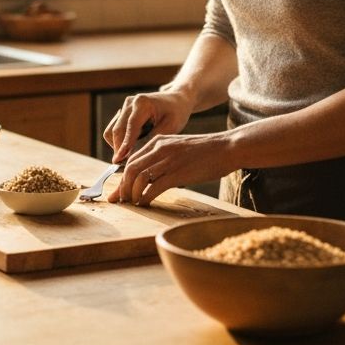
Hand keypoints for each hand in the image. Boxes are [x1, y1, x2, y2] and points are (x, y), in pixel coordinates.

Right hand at [102, 90, 193, 162]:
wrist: (176, 100)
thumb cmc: (176, 113)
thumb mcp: (170, 127)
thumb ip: (152, 140)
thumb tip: (134, 155)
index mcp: (143, 103)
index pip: (130, 127)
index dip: (124, 145)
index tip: (119, 161)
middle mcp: (130, 103)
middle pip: (116, 130)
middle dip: (119, 149)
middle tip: (126, 166)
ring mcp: (125, 106)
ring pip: (111, 131)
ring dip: (117, 146)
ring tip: (131, 157)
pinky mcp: (123, 112)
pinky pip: (114, 130)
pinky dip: (120, 141)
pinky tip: (132, 148)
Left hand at [108, 130, 233, 205]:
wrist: (226, 148)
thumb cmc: (205, 151)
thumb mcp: (178, 148)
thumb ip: (162, 157)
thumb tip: (149, 177)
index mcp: (158, 141)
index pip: (132, 160)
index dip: (122, 178)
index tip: (118, 191)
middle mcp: (160, 148)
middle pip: (131, 169)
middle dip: (123, 187)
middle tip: (122, 200)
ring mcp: (168, 160)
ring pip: (139, 178)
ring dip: (133, 193)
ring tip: (133, 203)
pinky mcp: (178, 173)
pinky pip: (154, 187)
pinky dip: (146, 197)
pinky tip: (146, 203)